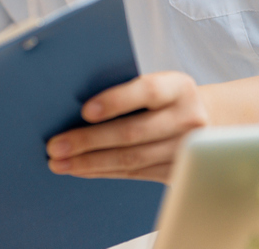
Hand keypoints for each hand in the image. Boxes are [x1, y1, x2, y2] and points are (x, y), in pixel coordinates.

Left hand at [45, 71, 207, 182]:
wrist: (204, 120)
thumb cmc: (162, 98)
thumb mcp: (155, 84)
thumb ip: (125, 89)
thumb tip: (70, 104)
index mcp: (178, 87)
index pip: (147, 91)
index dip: (116, 100)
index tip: (85, 111)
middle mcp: (188, 118)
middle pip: (133, 132)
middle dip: (88, 141)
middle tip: (55, 146)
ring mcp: (187, 149)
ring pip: (132, 159)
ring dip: (90, 162)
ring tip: (60, 162)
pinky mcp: (179, 172)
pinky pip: (135, 174)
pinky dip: (103, 171)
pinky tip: (81, 169)